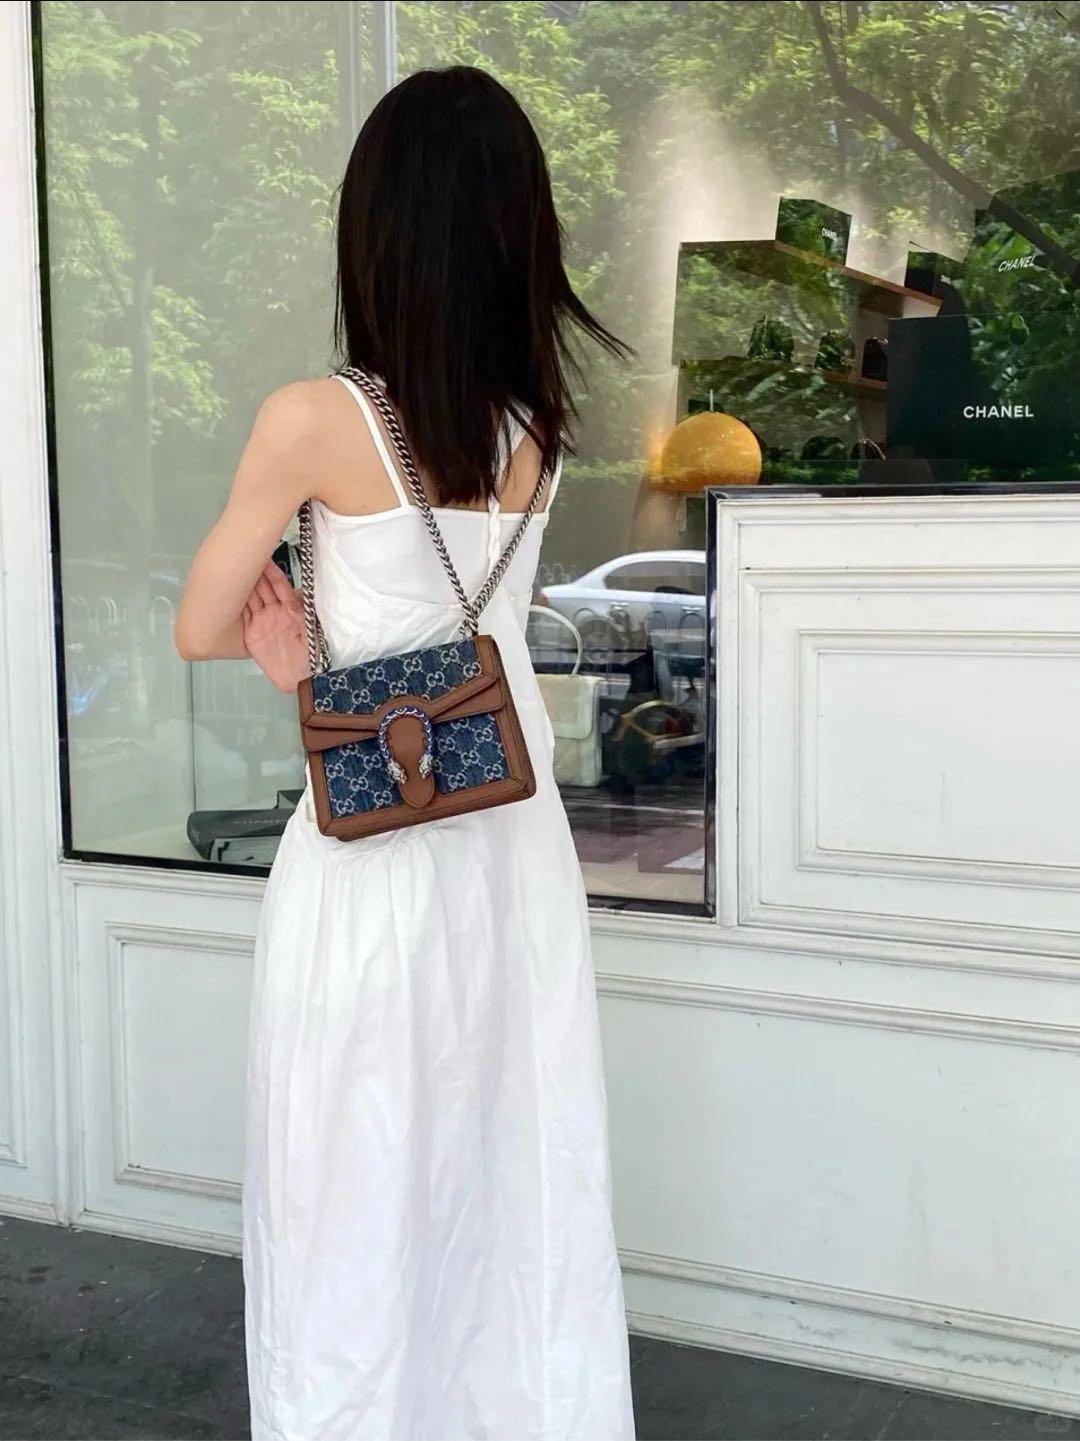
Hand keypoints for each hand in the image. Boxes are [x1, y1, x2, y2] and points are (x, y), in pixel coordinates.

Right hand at [242, 561, 308, 693]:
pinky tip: (230, 592)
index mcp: (292, 609)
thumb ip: (307, 611)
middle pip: (264, 589)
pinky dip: (236, 604)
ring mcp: (262, 622)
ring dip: (244, 585)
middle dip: (256, 574)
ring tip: (236, 571)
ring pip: (251, 598)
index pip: (281, 586)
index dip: (273, 573)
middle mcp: (275, 612)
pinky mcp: (252, 634)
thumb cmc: (311, 656)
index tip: (266, 560)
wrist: (299, 678)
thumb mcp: (313, 631)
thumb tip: (303, 590)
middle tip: (246, 559)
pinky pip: (243, 615)